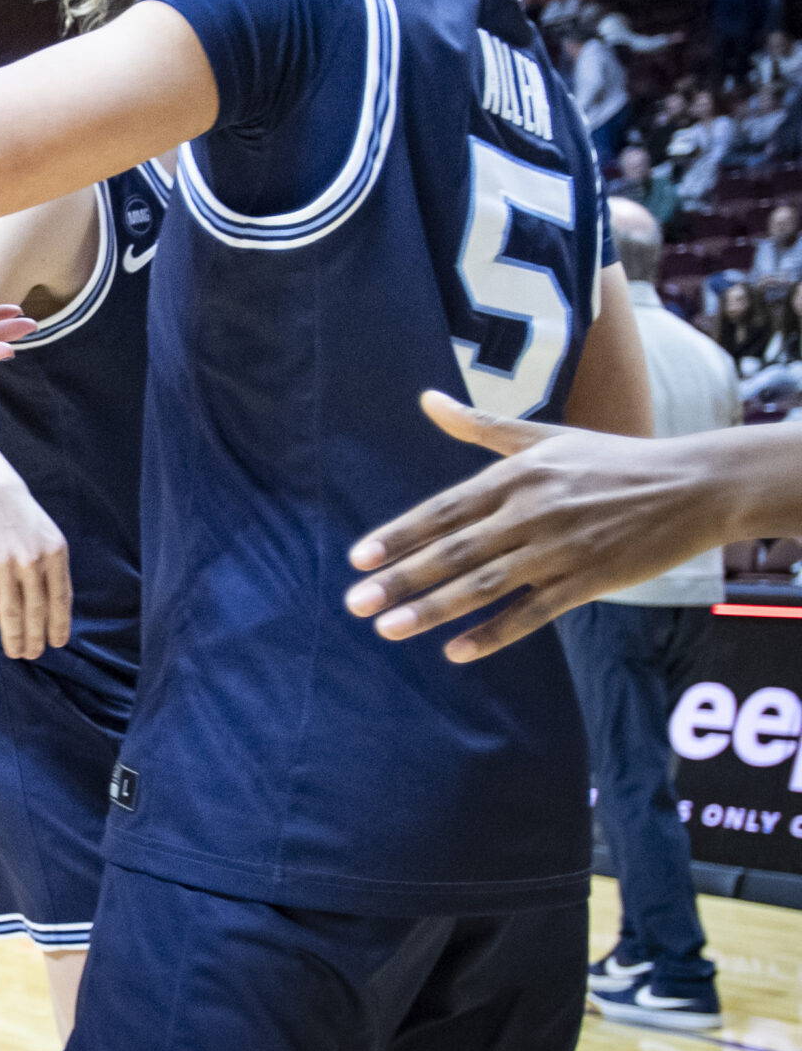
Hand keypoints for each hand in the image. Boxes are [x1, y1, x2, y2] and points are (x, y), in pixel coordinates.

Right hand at [0, 440, 70, 658]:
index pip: (60, 599)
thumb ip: (48, 561)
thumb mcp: (41, 530)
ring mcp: (3, 564)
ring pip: (11, 612)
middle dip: (35, 638)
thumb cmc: (10, 508)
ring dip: (13, 637)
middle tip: (32, 655)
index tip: (57, 644)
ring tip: (13, 652)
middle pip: (36, 611)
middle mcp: (31, 560)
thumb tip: (52, 601)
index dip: (59, 625)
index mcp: (54, 551)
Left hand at [344, 391, 723, 661]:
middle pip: (454, 551)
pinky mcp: (590, 580)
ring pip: (484, 585)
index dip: (398, 535)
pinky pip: (533, 613)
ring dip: (433, 609)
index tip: (358, 559)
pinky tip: (456, 651)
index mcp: (515, 477)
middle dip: (401, 578)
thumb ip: (479, 426)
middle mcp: (531, 512)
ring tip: (388, 627)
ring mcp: (560, 549)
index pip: (442, 511)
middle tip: (355, 602)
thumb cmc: (612, 459)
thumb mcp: (543, 436)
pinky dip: (494, 633)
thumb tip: (425, 399)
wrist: (694, 485)